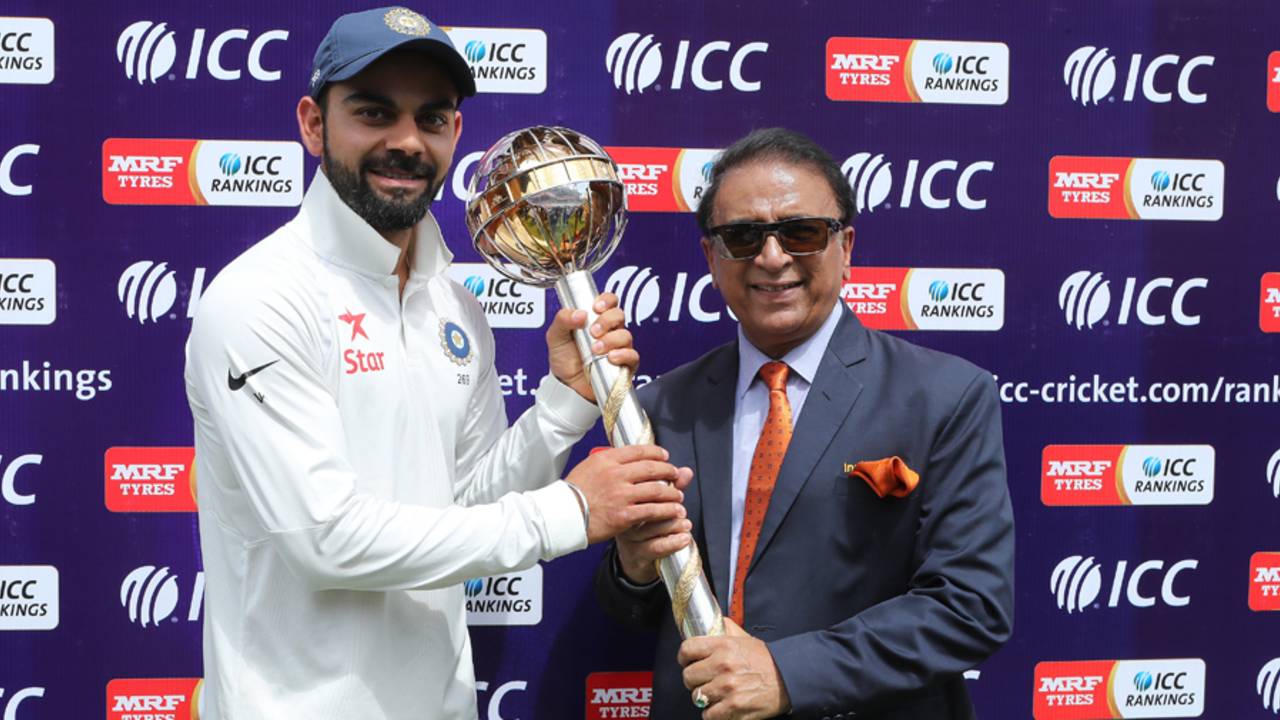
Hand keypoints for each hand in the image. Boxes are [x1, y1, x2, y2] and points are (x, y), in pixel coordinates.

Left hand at [547, 292, 636, 402]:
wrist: (566, 386)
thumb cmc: (564, 360)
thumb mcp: (555, 336)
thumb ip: (562, 319)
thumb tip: (579, 313)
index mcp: (595, 320)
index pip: (609, 302)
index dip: (606, 301)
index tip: (596, 308)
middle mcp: (609, 331)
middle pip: (619, 315)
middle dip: (606, 321)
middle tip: (593, 331)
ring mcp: (618, 347)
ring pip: (626, 335)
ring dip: (611, 340)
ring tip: (596, 349)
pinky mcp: (624, 364)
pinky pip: (632, 355)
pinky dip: (623, 355)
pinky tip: (610, 358)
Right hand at [565, 445, 691, 543]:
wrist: (562, 516)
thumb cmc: (572, 493)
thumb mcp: (588, 468)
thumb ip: (607, 462)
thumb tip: (625, 458)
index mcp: (606, 459)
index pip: (639, 450)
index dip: (657, 453)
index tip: (665, 457)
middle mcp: (616, 474)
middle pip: (652, 468)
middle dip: (669, 471)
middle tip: (675, 474)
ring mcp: (621, 494)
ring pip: (657, 490)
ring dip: (672, 493)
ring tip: (678, 496)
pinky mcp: (625, 515)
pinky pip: (653, 510)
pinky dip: (667, 510)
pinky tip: (674, 511)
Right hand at [615, 472, 694, 583]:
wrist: (631, 559)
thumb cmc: (643, 527)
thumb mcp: (653, 505)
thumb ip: (670, 488)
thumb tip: (687, 471)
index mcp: (623, 500)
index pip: (641, 485)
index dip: (662, 483)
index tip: (675, 484)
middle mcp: (622, 517)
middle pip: (647, 505)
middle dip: (669, 503)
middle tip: (681, 506)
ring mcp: (629, 537)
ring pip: (653, 526)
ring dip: (674, 523)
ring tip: (686, 523)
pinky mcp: (637, 554)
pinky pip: (657, 546)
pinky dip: (674, 541)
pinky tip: (684, 538)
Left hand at [678, 618, 791, 719]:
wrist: (789, 677)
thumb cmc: (766, 659)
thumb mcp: (744, 638)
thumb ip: (725, 629)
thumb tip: (708, 622)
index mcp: (723, 645)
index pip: (687, 649)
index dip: (684, 657)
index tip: (687, 662)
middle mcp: (723, 665)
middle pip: (688, 676)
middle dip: (694, 680)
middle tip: (703, 681)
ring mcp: (727, 687)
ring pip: (696, 697)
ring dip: (704, 698)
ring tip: (715, 695)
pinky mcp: (734, 707)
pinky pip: (708, 715)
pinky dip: (713, 714)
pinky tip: (721, 707)